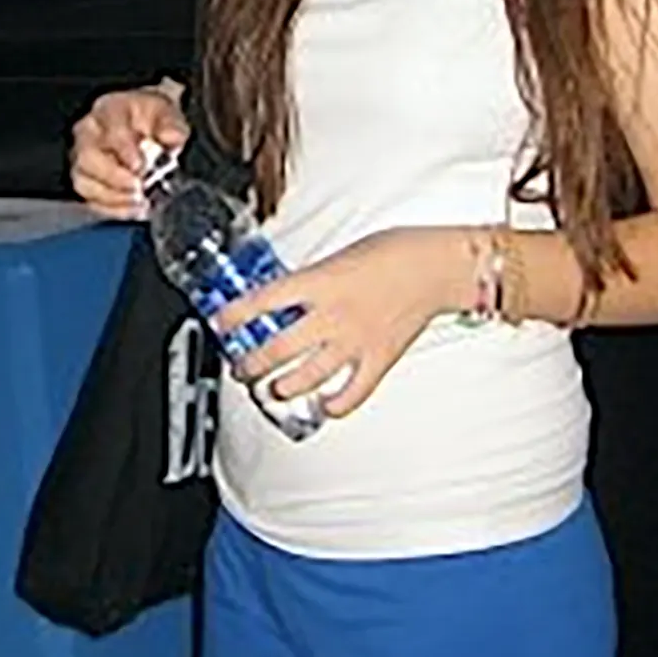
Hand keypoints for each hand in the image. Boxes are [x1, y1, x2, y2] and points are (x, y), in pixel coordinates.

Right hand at [69, 80, 186, 220]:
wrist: (147, 128)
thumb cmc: (154, 119)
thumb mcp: (169, 114)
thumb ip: (172, 124)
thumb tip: (171, 137)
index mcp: (109, 110)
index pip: (109, 128)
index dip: (123, 149)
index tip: (140, 166)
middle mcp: (88, 133)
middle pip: (87, 157)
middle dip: (114, 177)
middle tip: (138, 188)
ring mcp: (82, 158)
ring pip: (84, 182)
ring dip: (113, 197)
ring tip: (139, 202)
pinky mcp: (86, 181)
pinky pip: (89, 200)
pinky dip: (113, 209)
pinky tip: (135, 210)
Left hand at [214, 228, 454, 418]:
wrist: (436, 265)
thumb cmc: (394, 251)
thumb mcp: (339, 256)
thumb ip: (312, 281)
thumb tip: (288, 297)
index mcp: (319, 282)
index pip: (264, 301)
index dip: (236, 315)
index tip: (221, 323)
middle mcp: (332, 315)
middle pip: (278, 348)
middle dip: (252, 363)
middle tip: (241, 368)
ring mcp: (355, 342)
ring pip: (307, 376)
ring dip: (283, 387)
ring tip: (272, 389)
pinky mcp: (378, 360)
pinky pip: (352, 393)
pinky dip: (335, 404)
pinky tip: (324, 405)